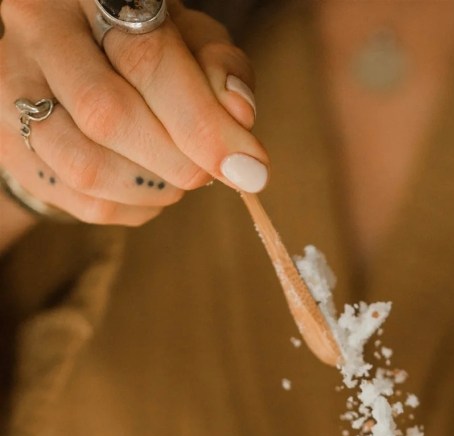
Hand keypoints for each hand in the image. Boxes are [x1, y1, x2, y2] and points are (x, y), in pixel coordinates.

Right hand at [0, 0, 267, 227]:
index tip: (249, 168)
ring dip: (152, 189)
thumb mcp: (189, 38)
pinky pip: (77, 200)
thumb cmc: (143, 44)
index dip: (203, 124)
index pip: (147, 61)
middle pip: (107, 115)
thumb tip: (239, 114)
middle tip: (211, 173)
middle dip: (177, 160)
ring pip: (85, 166)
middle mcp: (38, 29)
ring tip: (180, 178)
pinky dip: (130, 208)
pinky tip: (151, 189)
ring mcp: (13, 87)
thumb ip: (220, 66)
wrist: (73, 57)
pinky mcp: (8, 144)